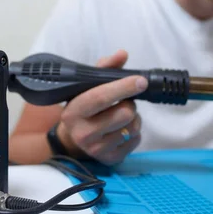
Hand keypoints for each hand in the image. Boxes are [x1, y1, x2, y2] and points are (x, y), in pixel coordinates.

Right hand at [56, 50, 147, 165]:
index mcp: (74, 111)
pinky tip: (123, 129)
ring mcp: (96, 149)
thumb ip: (103, 69)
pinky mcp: (110, 159)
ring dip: (134, 118)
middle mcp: (83, 133)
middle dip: (130, 104)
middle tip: (125, 101)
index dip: (123, 87)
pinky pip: (135, 141)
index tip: (140, 81)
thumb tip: (122, 54)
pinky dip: (135, 132)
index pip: (101, 97)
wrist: (71, 140)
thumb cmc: (82, 109)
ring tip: (124, 114)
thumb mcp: (86, 88)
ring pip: (132, 128)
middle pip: (123, 114)